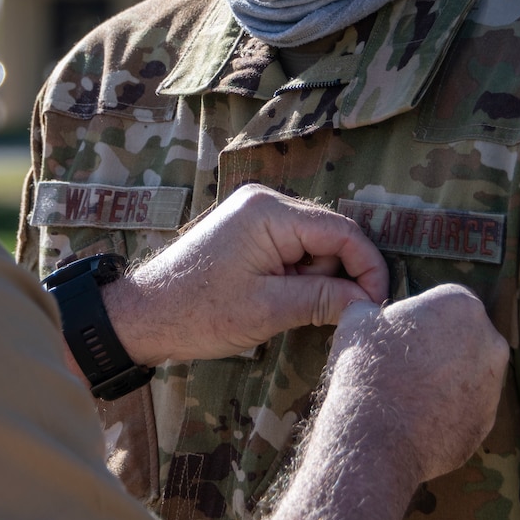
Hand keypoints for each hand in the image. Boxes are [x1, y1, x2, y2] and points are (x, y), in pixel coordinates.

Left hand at [102, 184, 388, 364]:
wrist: (142, 316)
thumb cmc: (198, 312)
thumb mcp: (268, 310)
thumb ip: (324, 300)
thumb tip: (369, 302)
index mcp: (270, 212)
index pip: (342, 232)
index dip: (368, 268)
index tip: (376, 305)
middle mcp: (265, 203)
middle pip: (330, 238)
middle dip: (336, 278)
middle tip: (323, 315)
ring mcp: (255, 216)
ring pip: (312, 248)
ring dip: (313, 282)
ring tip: (285, 310)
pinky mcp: (248, 233)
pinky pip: (291, 251)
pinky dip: (297, 279)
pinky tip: (279, 302)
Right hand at [326, 284, 508, 484]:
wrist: (378, 437)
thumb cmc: (368, 370)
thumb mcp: (357, 322)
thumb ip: (372, 310)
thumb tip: (368, 312)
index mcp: (461, 305)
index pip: (445, 303)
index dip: (421, 318)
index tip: (401, 335)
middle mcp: (490, 342)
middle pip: (465, 338)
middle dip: (441, 348)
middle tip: (407, 365)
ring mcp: (493, 385)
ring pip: (470, 375)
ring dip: (447, 381)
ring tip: (410, 396)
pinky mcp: (487, 422)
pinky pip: (467, 410)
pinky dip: (449, 412)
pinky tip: (419, 419)